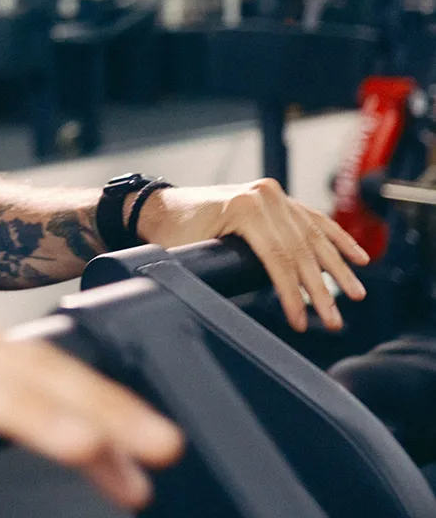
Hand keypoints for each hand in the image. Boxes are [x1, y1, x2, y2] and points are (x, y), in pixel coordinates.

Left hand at [137, 180, 369, 332]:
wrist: (158, 206)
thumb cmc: (168, 233)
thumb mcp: (185, 254)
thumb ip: (210, 275)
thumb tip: (222, 312)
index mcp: (245, 208)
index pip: (278, 258)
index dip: (292, 294)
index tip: (300, 323)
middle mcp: (264, 197)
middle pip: (301, 250)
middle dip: (320, 290)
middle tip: (334, 322)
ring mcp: (272, 195)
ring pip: (314, 236)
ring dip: (338, 268)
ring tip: (356, 296)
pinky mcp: (276, 199)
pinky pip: (314, 220)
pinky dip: (337, 239)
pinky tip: (358, 258)